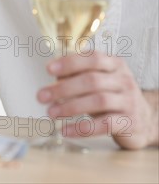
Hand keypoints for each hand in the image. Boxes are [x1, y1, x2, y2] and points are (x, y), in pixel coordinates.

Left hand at [37, 50, 157, 149]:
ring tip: (51, 112)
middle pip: (91, 80)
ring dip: (70, 106)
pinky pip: (104, 125)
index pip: (92, 58)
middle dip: (64, 88)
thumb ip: (80, 75)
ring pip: (98, 100)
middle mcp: (123, 79)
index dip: (70, 62)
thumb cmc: (114, 95)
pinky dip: (83, 128)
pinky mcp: (129, 122)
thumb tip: (55, 76)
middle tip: (42, 96)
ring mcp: (128, 101)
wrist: (145, 119)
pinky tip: (66, 130)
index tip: (49, 69)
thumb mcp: (100, 80)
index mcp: (115, 64)